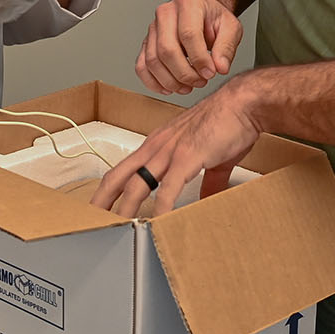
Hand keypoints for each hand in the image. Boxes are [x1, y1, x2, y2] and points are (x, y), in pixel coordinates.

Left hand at [90, 82, 261, 217]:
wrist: (244, 104)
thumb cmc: (228, 124)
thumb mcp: (210, 158)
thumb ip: (205, 182)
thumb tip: (207, 200)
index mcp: (158, 145)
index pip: (123, 170)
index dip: (109, 189)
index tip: (101, 206)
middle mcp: (157, 148)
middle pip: (118, 177)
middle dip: (102, 200)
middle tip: (89, 220)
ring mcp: (169, 152)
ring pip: (136, 184)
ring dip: (125, 209)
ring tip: (116, 229)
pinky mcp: (187, 157)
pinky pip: (168, 188)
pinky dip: (160, 208)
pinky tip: (157, 223)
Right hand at [137, 0, 244, 94]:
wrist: (202, 13)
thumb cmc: (214, 19)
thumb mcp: (231, 28)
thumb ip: (227, 47)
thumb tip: (220, 68)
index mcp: (188, 2)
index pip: (188, 34)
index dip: (199, 59)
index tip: (211, 73)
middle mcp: (165, 13)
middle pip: (167, 50)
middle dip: (184, 73)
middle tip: (201, 82)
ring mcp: (152, 28)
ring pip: (152, 60)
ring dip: (170, 80)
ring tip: (188, 87)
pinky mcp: (146, 43)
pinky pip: (141, 66)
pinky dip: (153, 82)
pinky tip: (169, 88)